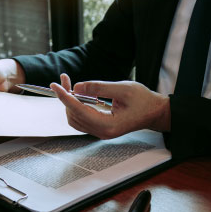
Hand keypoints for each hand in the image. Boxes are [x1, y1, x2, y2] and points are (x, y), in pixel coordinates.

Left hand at [51, 74, 170, 138]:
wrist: (155, 112)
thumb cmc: (144, 101)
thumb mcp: (123, 89)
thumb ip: (99, 88)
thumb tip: (77, 87)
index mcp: (108, 125)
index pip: (79, 110)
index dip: (65, 97)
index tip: (55, 85)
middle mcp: (102, 132)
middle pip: (74, 115)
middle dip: (66, 97)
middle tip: (65, 79)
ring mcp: (100, 132)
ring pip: (75, 118)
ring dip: (70, 101)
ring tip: (69, 85)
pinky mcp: (100, 128)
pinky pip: (81, 119)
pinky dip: (76, 106)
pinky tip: (78, 94)